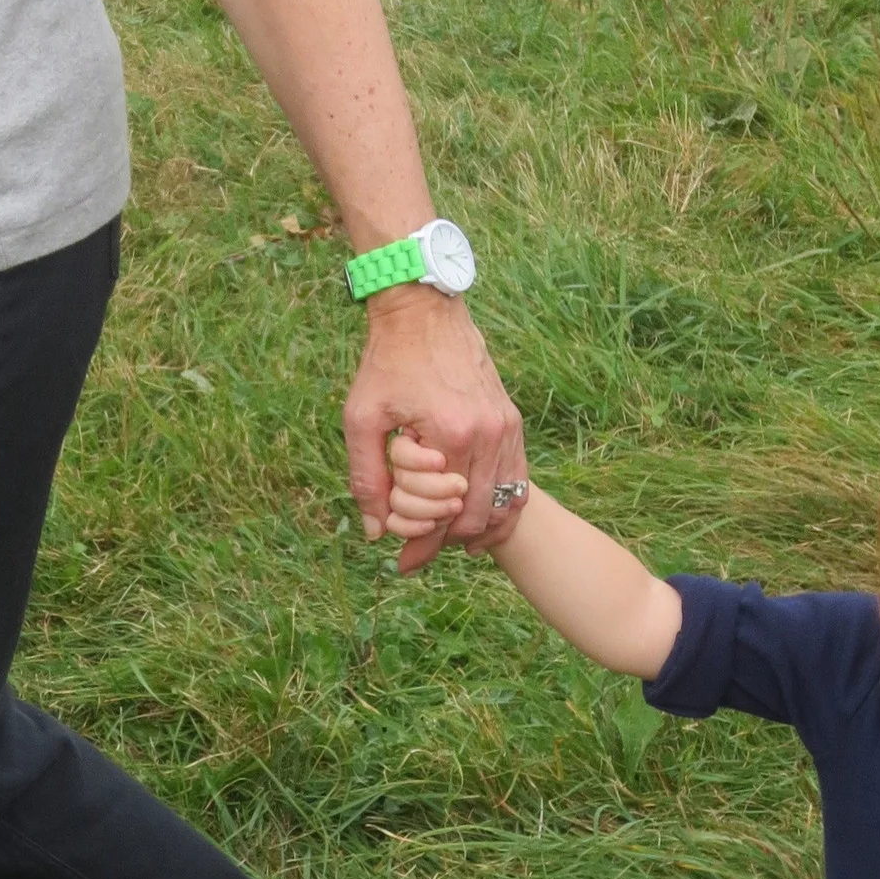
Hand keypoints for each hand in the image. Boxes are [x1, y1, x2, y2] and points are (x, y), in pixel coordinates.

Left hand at [345, 287, 524, 573]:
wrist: (423, 312)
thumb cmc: (387, 363)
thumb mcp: (362, 419)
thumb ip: (366, 477)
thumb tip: (376, 532)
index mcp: (451, 434)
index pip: (443, 514)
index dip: (422, 548)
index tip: (403, 566)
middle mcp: (488, 433)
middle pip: (478, 517)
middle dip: (448, 540)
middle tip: (421, 548)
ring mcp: (507, 427)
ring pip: (504, 503)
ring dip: (477, 527)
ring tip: (450, 540)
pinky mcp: (512, 420)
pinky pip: (517, 479)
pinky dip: (500, 505)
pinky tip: (477, 518)